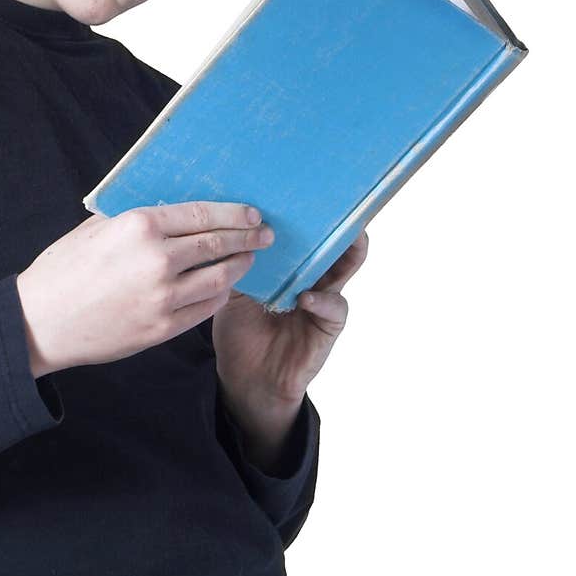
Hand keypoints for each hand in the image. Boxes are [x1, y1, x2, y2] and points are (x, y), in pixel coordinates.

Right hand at [15, 201, 269, 376]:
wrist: (40, 324)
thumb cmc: (63, 270)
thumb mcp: (95, 229)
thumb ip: (135, 218)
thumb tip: (171, 208)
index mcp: (139, 227)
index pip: (203, 214)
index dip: (233, 213)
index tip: (251, 213)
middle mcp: (157, 260)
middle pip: (218, 244)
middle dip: (247, 238)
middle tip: (264, 235)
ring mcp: (163, 297)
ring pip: (220, 277)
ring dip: (240, 266)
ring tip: (249, 258)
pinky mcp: (163, 327)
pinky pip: (206, 307)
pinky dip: (221, 294)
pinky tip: (225, 286)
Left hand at [212, 230, 369, 462]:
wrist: (244, 379)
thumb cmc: (241, 334)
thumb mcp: (235, 295)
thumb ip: (238, 268)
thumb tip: (226, 233)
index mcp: (288, 270)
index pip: (304, 238)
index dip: (309, 219)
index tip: (308, 195)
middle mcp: (310, 281)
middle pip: (331, 249)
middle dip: (338, 228)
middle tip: (341, 207)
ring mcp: (322, 304)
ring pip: (344, 273)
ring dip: (347, 256)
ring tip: (349, 240)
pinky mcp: (327, 329)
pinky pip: (334, 309)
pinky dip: (323, 300)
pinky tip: (306, 297)